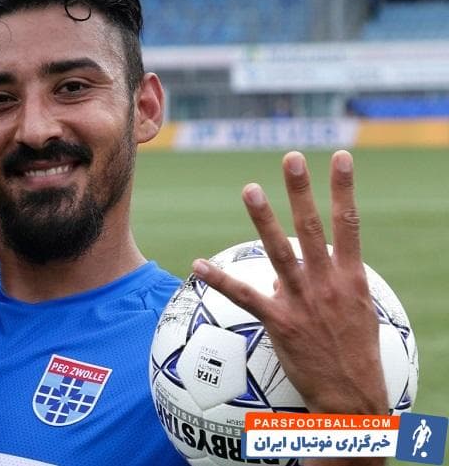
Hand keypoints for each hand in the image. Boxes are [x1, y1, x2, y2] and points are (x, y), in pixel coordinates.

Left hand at [192, 150, 387, 415]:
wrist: (352, 396)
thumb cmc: (356, 354)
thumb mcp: (355, 312)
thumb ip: (324, 282)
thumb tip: (282, 269)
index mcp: (351, 277)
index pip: (350, 223)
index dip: (345, 188)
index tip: (339, 157)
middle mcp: (328, 282)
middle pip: (312, 227)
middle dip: (301, 191)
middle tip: (291, 158)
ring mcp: (302, 300)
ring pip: (279, 251)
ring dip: (264, 219)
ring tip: (250, 188)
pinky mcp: (280, 322)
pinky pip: (244, 296)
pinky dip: (220, 280)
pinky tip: (198, 265)